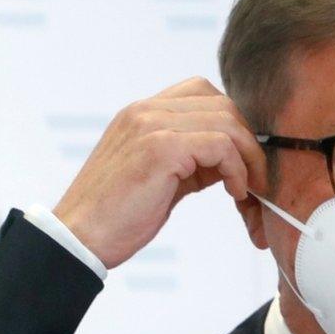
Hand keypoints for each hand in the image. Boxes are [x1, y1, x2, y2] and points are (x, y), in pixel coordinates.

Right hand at [52, 76, 267, 268]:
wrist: (79, 240)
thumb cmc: (117, 216)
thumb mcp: (160, 178)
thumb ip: (191, 160)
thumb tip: (230, 160)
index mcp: (142, 113)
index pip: (202, 93)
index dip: (231, 123)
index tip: (241, 159)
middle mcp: (145, 110)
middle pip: (221, 103)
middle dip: (247, 139)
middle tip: (255, 176)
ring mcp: (151, 125)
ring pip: (227, 120)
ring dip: (248, 156)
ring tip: (246, 188)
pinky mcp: (161, 148)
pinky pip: (221, 144)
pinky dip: (237, 169)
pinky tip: (234, 192)